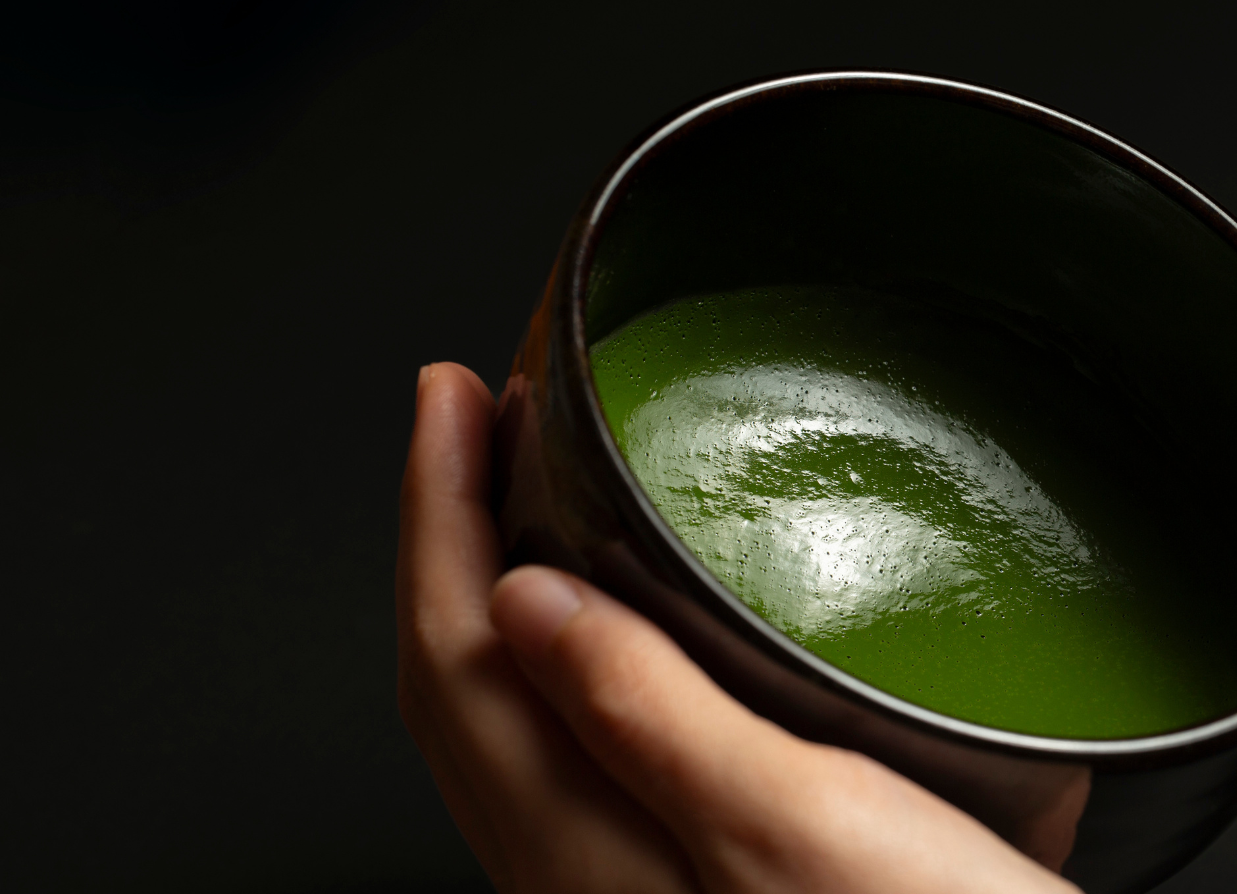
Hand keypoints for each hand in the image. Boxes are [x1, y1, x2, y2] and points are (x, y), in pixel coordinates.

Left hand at [396, 362, 1075, 892]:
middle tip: (468, 423)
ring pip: (502, 719)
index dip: (438, 510)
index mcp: (586, 843)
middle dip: (444, 534)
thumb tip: (524, 596)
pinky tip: (613, 627)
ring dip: (492, 590)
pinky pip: (562, 751)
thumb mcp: (794, 819)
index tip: (450, 397)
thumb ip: (647, 714)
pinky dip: (556, 656)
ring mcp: (621, 887)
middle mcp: (577, 874)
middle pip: (457, 681)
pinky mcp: (678, 887)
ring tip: (519, 496)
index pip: (457, 648)